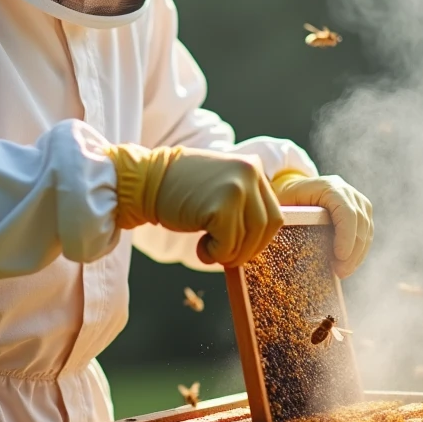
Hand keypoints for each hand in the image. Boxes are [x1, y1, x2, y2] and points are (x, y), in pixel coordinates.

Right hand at [104, 144, 283, 266]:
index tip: (242, 247)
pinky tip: (201, 245)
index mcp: (254, 168)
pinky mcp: (221, 205)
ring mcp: (237, 188)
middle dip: (248, 249)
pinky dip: (216, 253)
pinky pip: (229, 244)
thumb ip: (244, 205)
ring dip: (229, 253)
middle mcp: (250, 173)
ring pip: (249, 239)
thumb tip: (258, 242)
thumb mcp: (222, 186)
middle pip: (267, 227)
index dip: (260, 238)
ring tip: (207, 247)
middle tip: (225, 253)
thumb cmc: (182, 190)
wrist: (148, 181)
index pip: (274, 213)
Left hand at [271, 172, 372, 277]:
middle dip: (352, 251)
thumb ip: (286, 218)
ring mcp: (356, 200)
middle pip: (359, 222)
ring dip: (357, 254)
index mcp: (328, 187)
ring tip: (342, 271)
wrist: (294, 185)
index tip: (339, 257)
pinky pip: (366, 232)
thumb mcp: (282, 204)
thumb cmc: (286, 198)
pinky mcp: (361, 210)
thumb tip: (283, 242)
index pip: (347, 212)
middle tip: (340, 272)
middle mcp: (346, 191)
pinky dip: (359, 250)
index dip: (346, 236)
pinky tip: (347, 264)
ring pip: (366, 229)